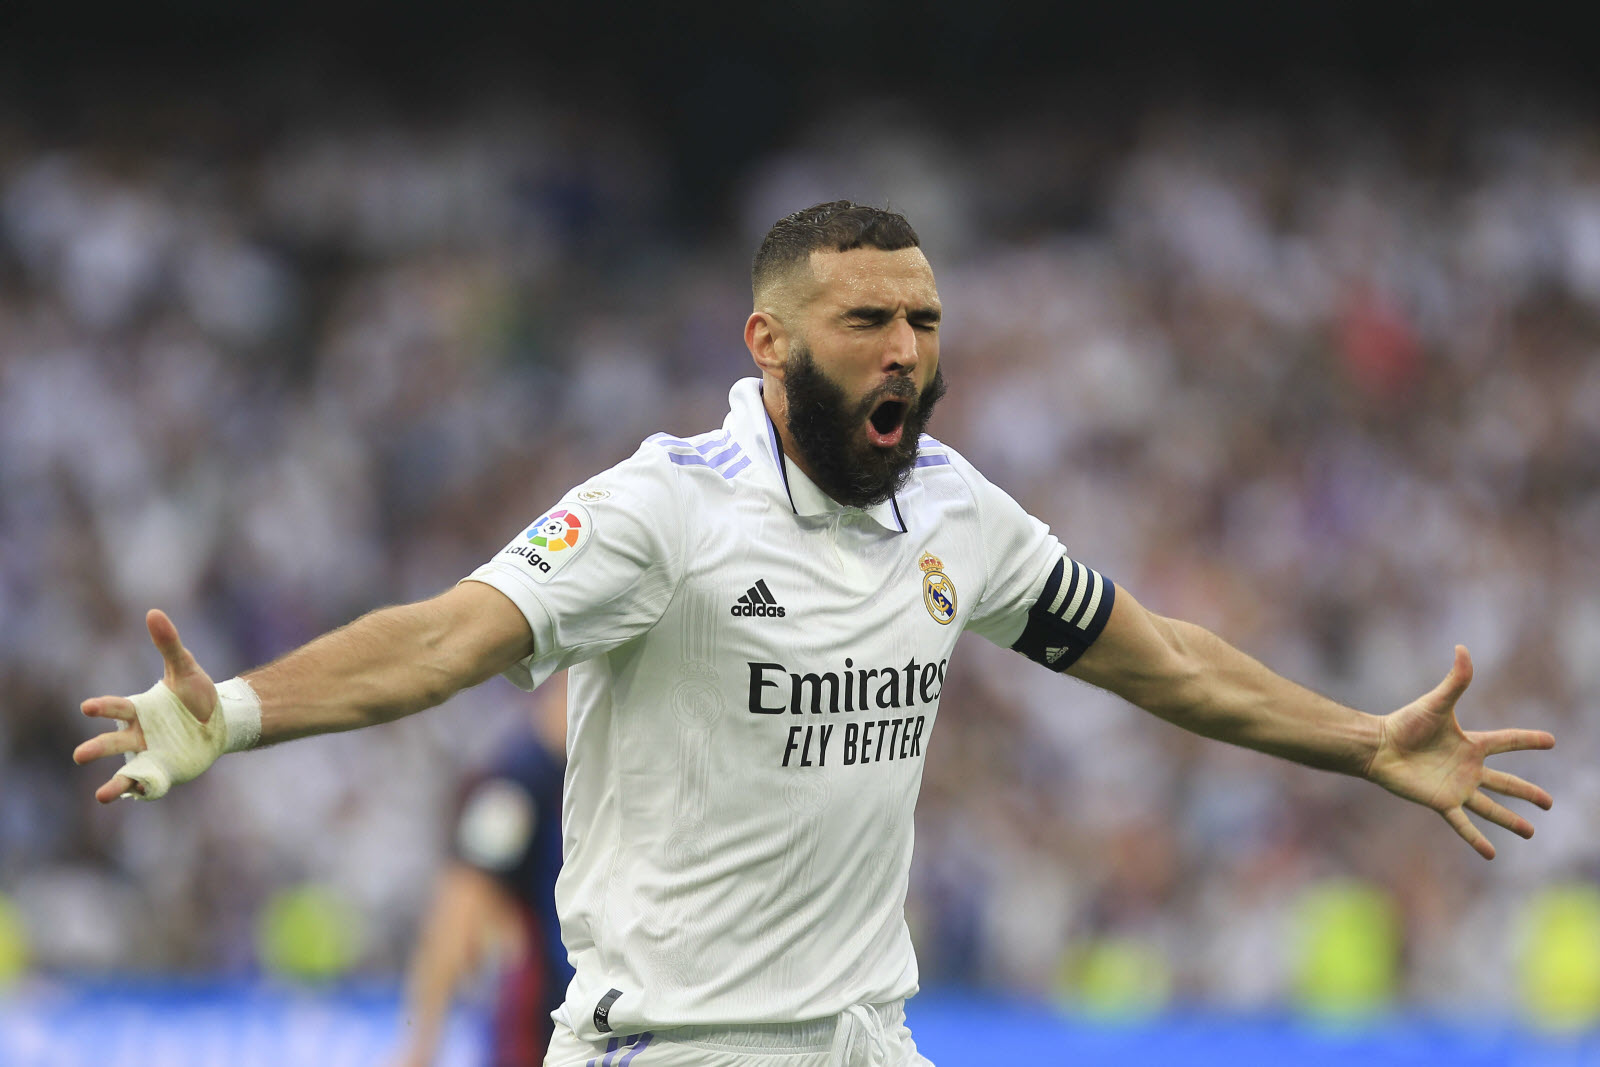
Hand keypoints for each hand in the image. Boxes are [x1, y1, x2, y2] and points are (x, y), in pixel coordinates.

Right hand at [73, 609, 220, 802]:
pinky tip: (140, 793)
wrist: (221, 722)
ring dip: (114, 784)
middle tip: (80, 756)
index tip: (88, 708)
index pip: (116, 709)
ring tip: (101, 795)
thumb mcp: (185, 669)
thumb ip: (169, 644)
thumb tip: (153, 613)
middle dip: (97, 749)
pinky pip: (149, 785)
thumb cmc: (196, 695)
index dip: (103, 708)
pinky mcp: (163, 773)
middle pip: (113, 743)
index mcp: (139, 710)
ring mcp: (149, 757)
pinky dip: (143, 790)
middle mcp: (138, 736)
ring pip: (126, 771)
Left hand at [1365, 645, 1553, 858]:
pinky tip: (1491, 853)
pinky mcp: (1441, 801)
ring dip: (1511, 820)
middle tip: (1550, 803)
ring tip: (1531, 832)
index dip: (1528, 740)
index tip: (1551, 741)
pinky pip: (1462, 823)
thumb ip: (1455, 680)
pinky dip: (1476, 838)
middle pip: (1505, 783)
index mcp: (1470, 744)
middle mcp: (1467, 768)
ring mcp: (1456, 787)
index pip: (1507, 741)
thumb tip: (1462, 648)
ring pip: (1491, 807)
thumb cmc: (1405, 723)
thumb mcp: (1436, 702)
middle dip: (1528, 793)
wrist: (1378, 746)